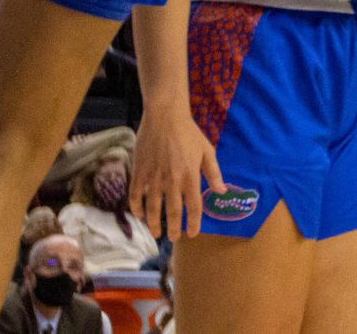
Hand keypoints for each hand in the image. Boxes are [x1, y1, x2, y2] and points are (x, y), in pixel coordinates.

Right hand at [129, 104, 226, 240]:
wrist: (165, 118)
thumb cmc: (189, 134)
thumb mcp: (207, 151)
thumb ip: (213, 173)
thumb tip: (221, 191)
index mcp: (190, 176)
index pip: (194, 206)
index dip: (193, 222)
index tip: (192, 233)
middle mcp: (172, 181)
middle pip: (172, 211)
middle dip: (173, 228)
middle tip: (173, 238)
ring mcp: (154, 178)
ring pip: (152, 208)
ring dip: (153, 223)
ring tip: (156, 233)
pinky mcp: (139, 173)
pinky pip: (136, 196)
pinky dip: (137, 208)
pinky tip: (139, 215)